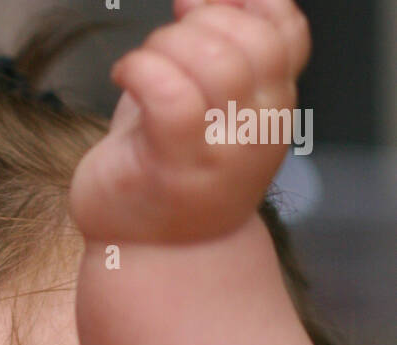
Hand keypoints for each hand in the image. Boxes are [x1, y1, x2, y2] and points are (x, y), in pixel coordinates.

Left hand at [68, 0, 311, 244]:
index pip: (286, 31)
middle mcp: (256, 131)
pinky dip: (139, 68)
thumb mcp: (205, 105)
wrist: (149, 254)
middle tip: (162, 49)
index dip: (242, 2)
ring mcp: (220, 153)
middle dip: (197, 24)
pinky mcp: (174, 166)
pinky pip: (168, 92)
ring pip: (213, 60)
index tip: (194, 9)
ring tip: (142, 68)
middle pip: (250, 40)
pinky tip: (124, 75)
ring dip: (165, 46)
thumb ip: (217, 52)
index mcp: (271, 107)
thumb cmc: (168, 173)